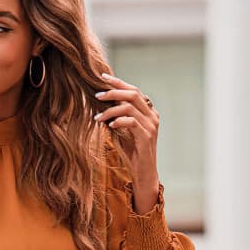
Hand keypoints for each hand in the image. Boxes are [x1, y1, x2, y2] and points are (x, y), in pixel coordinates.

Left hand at [94, 72, 159, 213]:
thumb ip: (117, 117)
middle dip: (113, 92)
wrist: (144, 173)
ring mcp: (151, 125)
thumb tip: (101, 104)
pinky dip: (119, 121)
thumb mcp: (122, 131)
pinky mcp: (147, 136)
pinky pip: (132, 122)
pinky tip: (109, 125)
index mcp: (148, 112)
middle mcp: (152, 115)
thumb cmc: (132, 153)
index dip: (119, 82)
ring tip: (98, 117)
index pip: (134, 90)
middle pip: (133, 93)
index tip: (103, 77)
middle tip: (97, 95)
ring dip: (111, 110)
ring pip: (130, 107)